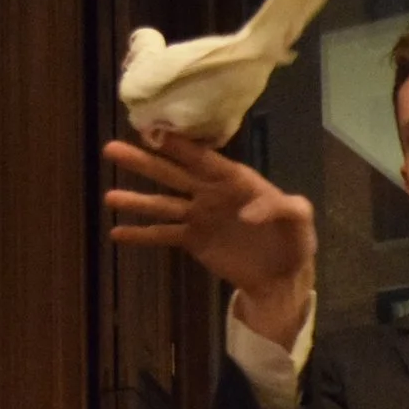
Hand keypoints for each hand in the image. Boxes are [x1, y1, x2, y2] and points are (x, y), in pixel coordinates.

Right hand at [103, 133, 316, 346]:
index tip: (152, 132)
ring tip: (108, 197)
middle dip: (144, 162)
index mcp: (235, 180)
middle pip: (173, 174)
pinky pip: (164, 235)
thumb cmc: (295, 240)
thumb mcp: (300, 220)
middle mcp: (210, 192)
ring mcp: (199, 216)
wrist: (284, 276)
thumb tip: (248, 213)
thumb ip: (283, 208)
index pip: (203, 159)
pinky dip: (142, 235)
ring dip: (136, 200)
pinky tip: (117, 234)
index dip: (178, 146)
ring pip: (163, 204)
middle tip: (110, 149)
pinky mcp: (193, 240)